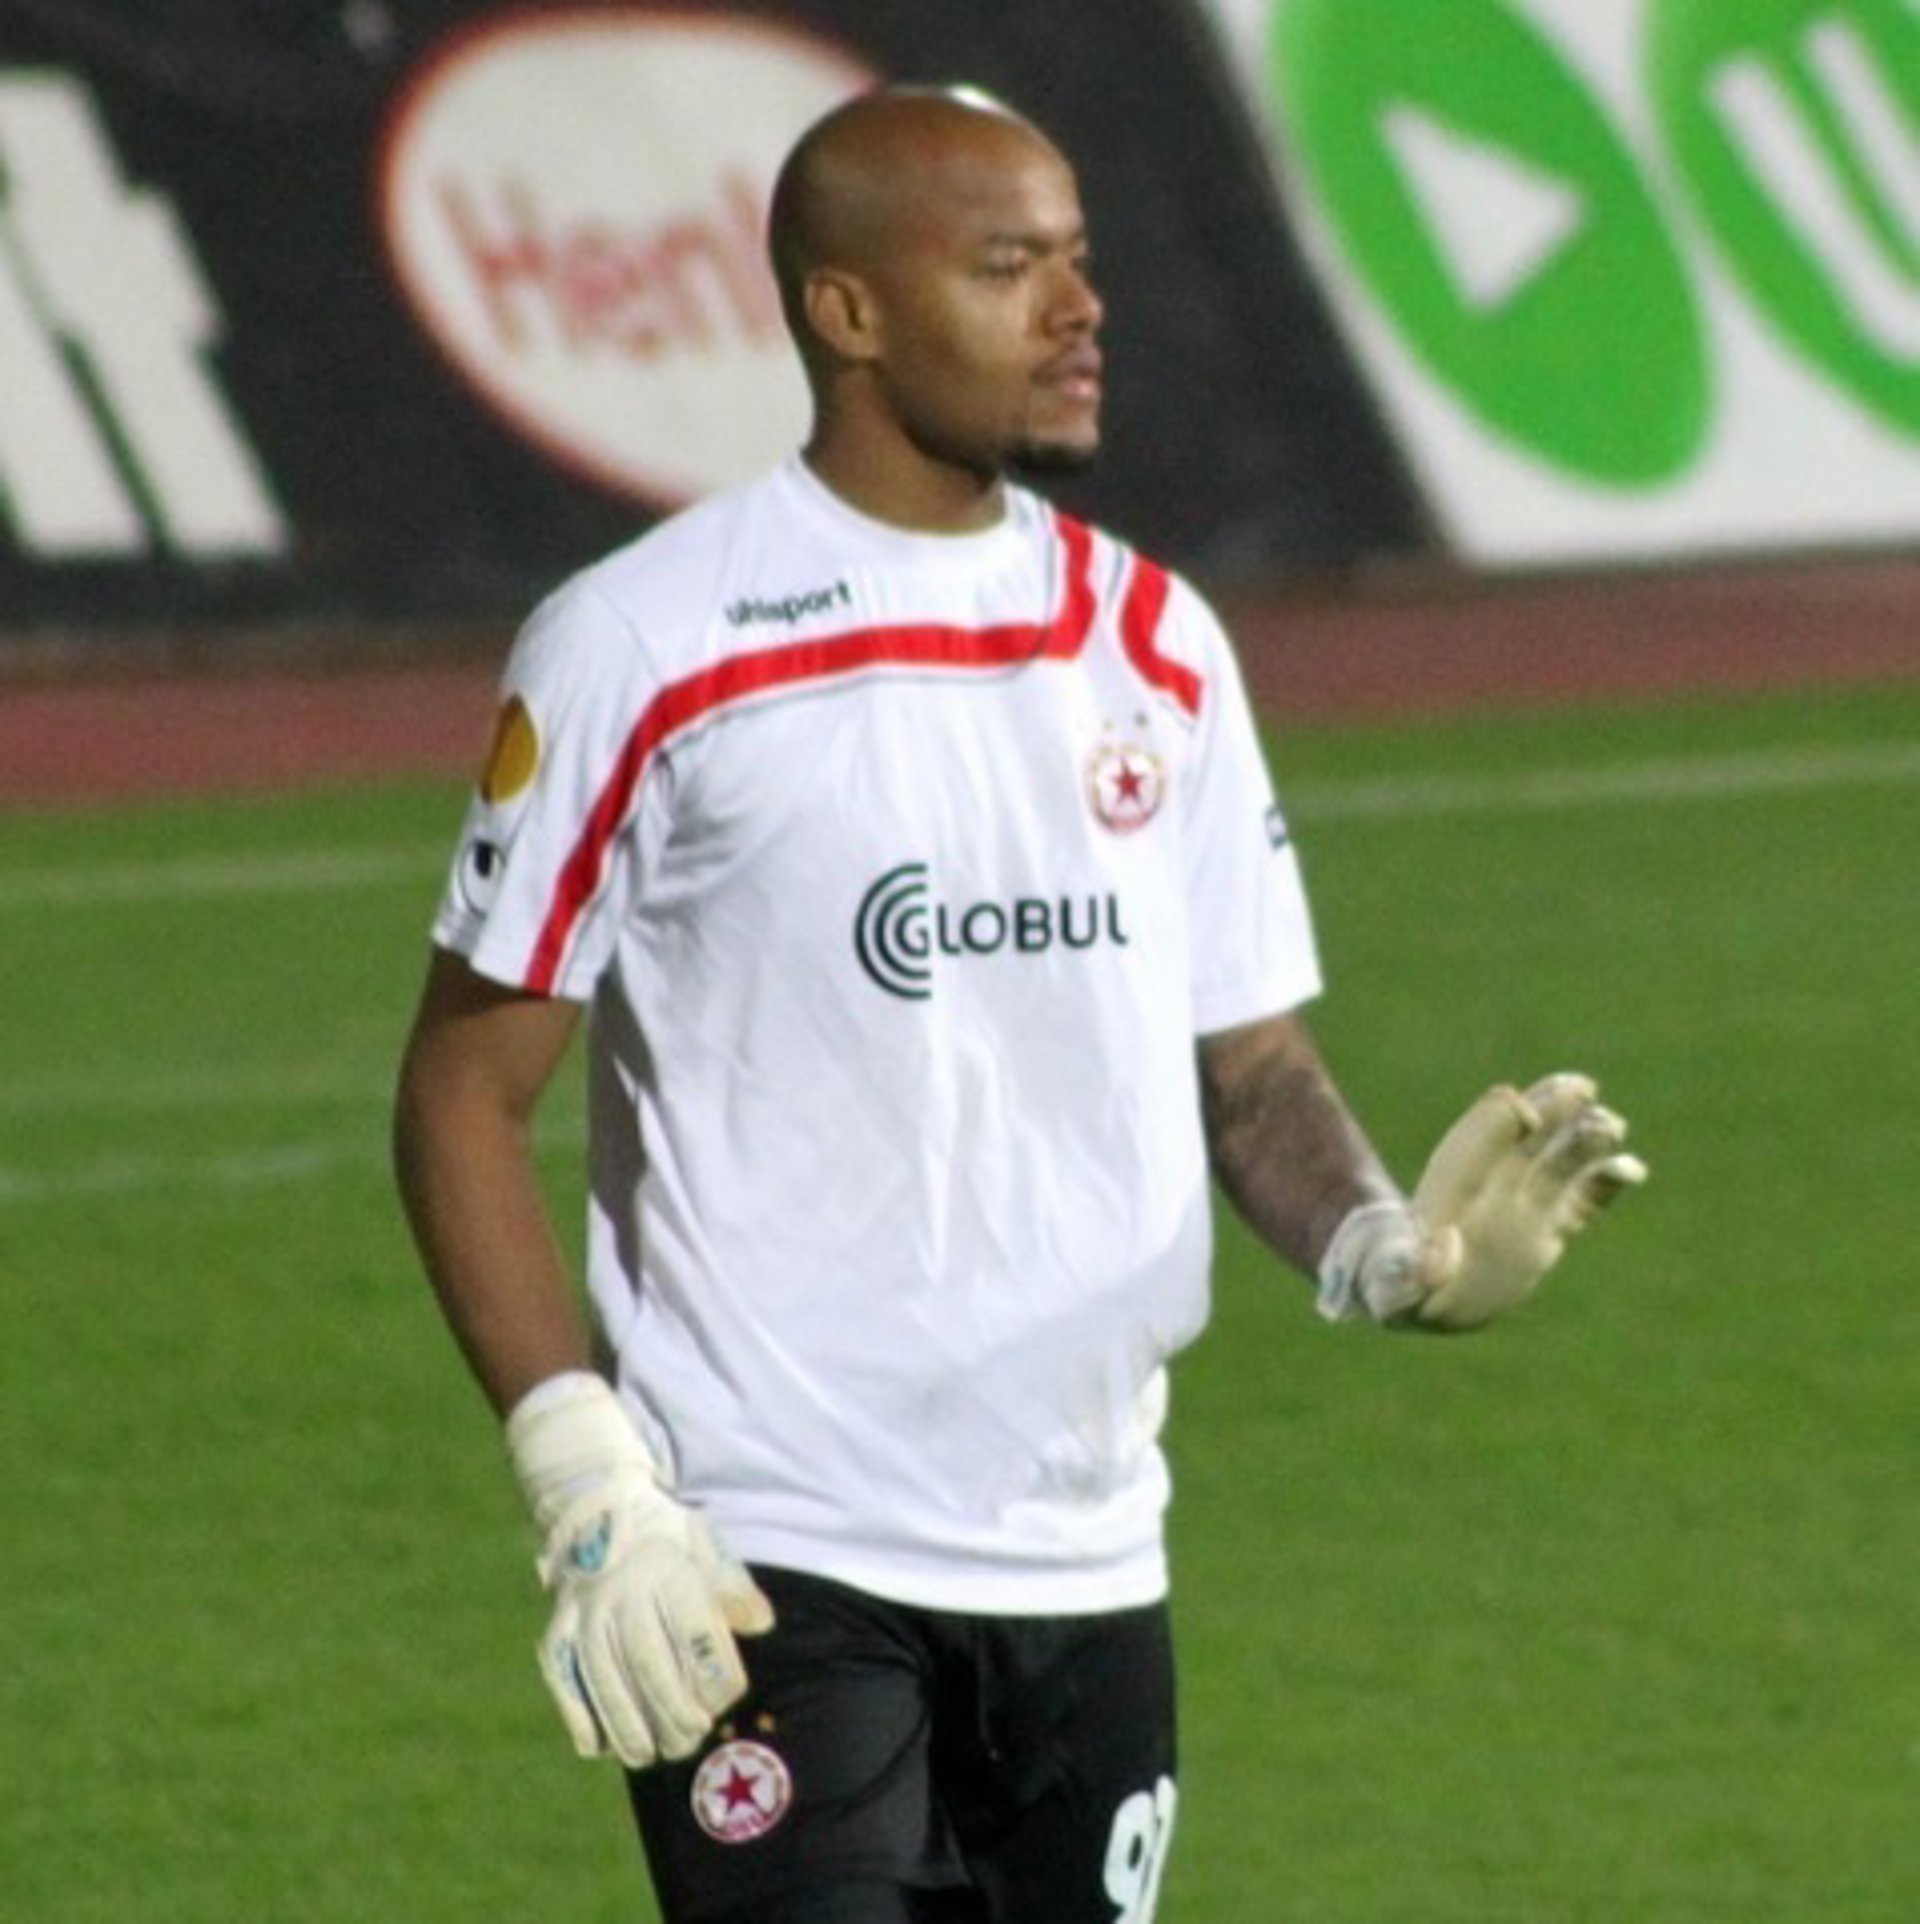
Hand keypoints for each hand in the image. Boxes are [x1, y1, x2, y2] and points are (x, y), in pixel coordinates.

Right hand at [506, 1374, 774, 1767]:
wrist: (595, 1513)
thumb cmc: (666, 1540)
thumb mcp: (705, 1547)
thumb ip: (732, 1588)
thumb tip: (762, 1623)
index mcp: (668, 1570)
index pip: (696, 1636)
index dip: (715, 1676)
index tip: (725, 1698)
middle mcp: (622, 1593)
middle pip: (650, 1667)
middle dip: (675, 1713)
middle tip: (690, 1739)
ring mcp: (584, 1616)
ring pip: (607, 1685)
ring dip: (631, 1728)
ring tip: (652, 1753)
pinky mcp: (555, 1635)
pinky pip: (567, 1687)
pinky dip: (585, 1721)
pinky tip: (604, 1746)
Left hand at [1317, 1074, 1646, 1329]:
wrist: (1424, 1293)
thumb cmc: (1402, 1279)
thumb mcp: (1398, 1281)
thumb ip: (1420, 1268)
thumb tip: (1444, 1252)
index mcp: (1454, 1181)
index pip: (1481, 1131)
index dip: (1502, 1117)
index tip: (1524, 1112)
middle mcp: (1494, 1182)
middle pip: (1530, 1131)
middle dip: (1555, 1107)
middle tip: (1582, 1089)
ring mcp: (1526, 1202)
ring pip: (1563, 1158)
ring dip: (1587, 1137)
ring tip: (1610, 1124)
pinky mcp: (1550, 1227)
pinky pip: (1585, 1198)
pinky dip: (1608, 1182)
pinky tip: (1632, 1169)